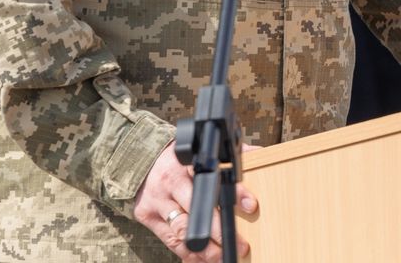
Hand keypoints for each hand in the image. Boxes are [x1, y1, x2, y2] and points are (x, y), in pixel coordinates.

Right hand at [133, 141, 260, 260]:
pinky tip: (203, 260)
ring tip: (222, 258)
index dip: (234, 192)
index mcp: (187, 161)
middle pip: (197, 209)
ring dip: (205, 250)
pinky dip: (188, 255)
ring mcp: (157, 200)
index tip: (250, 206)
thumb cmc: (180, 158)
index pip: (215, 178)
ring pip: (183, 230)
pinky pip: (170, 241)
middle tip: (241, 245)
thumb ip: (230, 153)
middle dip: (220, 231)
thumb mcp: (204, 148)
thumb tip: (259, 156)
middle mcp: (171, 181)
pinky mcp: (147, 215)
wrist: (141, 159)